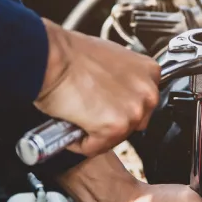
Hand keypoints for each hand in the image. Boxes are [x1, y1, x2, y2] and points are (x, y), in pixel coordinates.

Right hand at [35, 19, 160, 156]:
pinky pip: (96, 147)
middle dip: (111, 122)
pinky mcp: (115, 127)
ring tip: (79, 114)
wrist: (52, 56)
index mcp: (149, 71)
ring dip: (95, 132)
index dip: (119, 106)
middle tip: (90, 110)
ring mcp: (134, 111)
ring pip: (115, 138)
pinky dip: (80, 142)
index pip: (142, 102)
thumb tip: (116, 93)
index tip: (105, 103)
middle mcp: (147, 92)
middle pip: (133, 123)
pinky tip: (72, 121)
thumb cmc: (72, 54)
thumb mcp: (112, 59)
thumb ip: (123, 79)